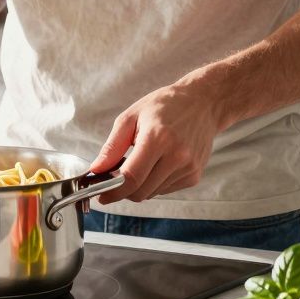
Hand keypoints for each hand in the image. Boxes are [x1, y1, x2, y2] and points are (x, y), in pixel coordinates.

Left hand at [91, 80, 224, 203]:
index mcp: (158, 138)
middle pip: (141, 192)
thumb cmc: (164, 106)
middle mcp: (177, 156)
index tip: (101, 195)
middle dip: (123, 191)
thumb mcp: (131, 117)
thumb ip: (112, 147)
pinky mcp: (194, 175)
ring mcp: (188, 168)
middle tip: (114, 179)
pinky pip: (165, 190)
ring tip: (139, 163)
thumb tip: (96, 170)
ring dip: (139, 186)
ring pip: (152, 193)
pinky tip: (156, 164)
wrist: (203, 103)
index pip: (131, 178)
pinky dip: (154, 183)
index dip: (113, 191)